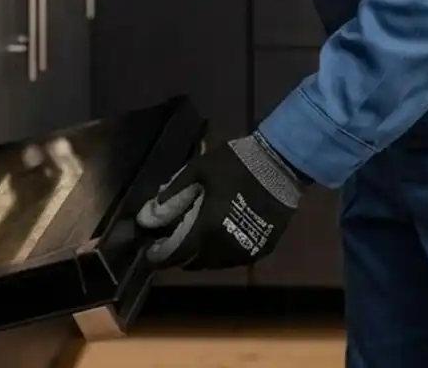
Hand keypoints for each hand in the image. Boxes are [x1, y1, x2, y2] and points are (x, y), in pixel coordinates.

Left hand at [136, 133, 304, 270]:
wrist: (281, 164)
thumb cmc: (236, 164)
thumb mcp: (199, 170)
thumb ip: (173, 195)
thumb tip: (147, 216)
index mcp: (207, 229)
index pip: (176, 254)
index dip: (160, 256)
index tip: (150, 250)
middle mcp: (225, 248)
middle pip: (194, 261)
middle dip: (180, 253)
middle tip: (174, 238)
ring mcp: (246, 251)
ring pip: (214, 262)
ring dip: (202, 253)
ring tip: (197, 235)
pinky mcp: (262, 249)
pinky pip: (234, 258)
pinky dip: (222, 251)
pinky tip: (220, 234)